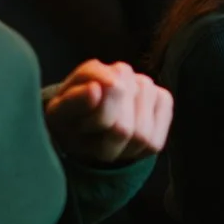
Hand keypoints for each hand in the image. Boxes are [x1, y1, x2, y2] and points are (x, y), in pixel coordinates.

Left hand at [43, 60, 171, 165]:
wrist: (82, 125)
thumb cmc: (70, 120)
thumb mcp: (59, 116)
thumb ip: (73, 102)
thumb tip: (97, 89)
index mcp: (94, 71)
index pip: (106, 106)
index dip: (91, 125)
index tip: (79, 127)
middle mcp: (123, 71)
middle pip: (124, 129)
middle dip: (104, 143)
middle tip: (92, 138)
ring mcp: (147, 85)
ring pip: (142, 137)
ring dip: (121, 149)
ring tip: (107, 140)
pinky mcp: (164, 102)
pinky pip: (155, 143)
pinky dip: (138, 152)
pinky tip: (125, 143)